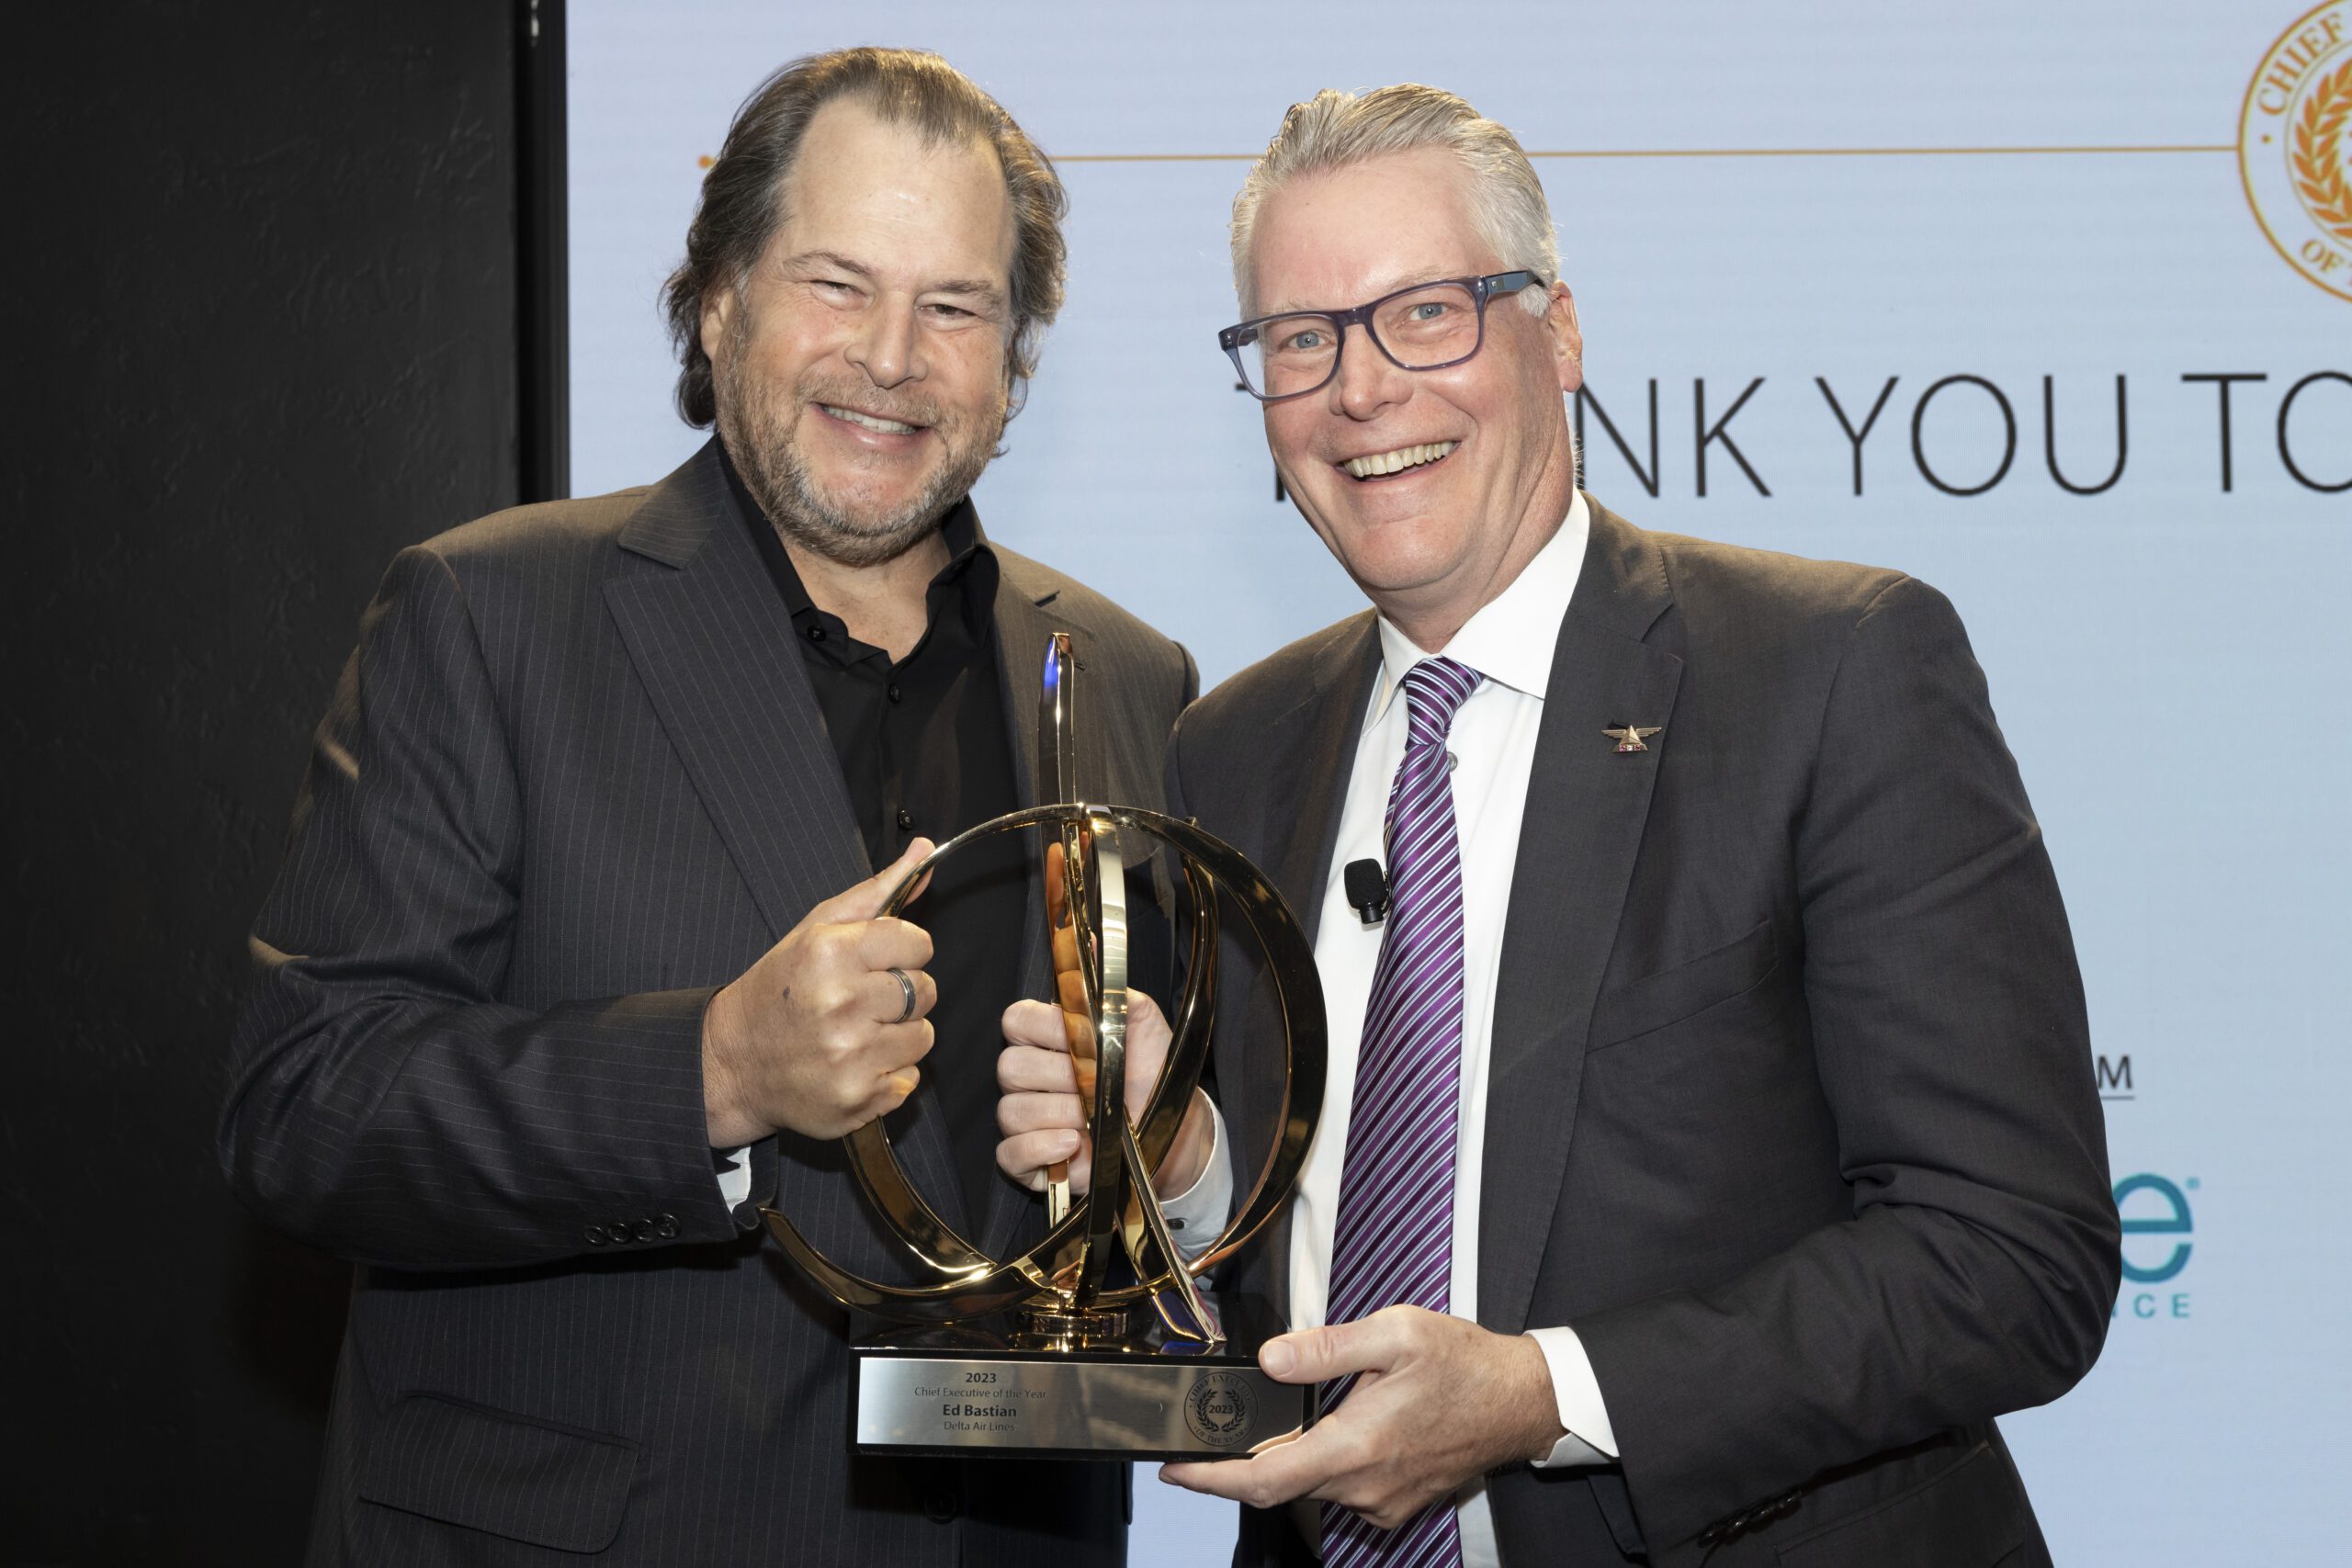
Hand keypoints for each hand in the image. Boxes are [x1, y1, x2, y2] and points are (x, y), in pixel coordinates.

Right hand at [701, 838, 936, 1144]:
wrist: (733, 1061)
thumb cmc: (780, 989)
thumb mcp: (817, 929)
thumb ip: (877, 892)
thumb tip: (924, 849)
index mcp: (832, 953)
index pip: (918, 943)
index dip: (901, 952)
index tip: (877, 962)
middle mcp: (842, 1003)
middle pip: (925, 990)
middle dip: (900, 994)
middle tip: (861, 1001)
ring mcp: (851, 1055)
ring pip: (923, 1036)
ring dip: (898, 1036)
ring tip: (857, 1033)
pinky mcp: (858, 1098)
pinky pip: (910, 1080)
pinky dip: (889, 1075)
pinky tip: (854, 1065)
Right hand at [995, 989, 1212, 1198]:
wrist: (1168, 1126)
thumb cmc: (1150, 1071)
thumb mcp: (1143, 1022)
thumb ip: (1113, 989)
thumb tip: (1092, 941)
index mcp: (1046, 1038)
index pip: (1015, 1020)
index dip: (1043, 1029)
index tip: (1078, 1038)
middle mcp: (1028, 1076)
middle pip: (1010, 1068)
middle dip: (1060, 1078)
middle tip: (1096, 1085)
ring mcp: (1024, 1118)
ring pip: (1011, 1110)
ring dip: (1061, 1115)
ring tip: (1094, 1121)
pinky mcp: (1026, 1160)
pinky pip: (1009, 1153)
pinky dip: (1040, 1148)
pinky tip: (1075, 1144)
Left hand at [1159, 1307, 1563, 1529]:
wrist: (1522, 1401)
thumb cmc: (1464, 1363)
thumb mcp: (1395, 1333)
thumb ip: (1327, 1347)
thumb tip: (1271, 1360)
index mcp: (1357, 1446)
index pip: (1264, 1479)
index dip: (1210, 1480)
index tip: (1174, 1469)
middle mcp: (1365, 1487)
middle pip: (1280, 1484)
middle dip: (1246, 1458)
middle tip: (1221, 1427)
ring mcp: (1382, 1502)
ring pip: (1312, 1486)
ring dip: (1293, 1455)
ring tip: (1300, 1411)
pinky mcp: (1396, 1505)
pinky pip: (1343, 1490)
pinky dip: (1326, 1463)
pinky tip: (1341, 1427)